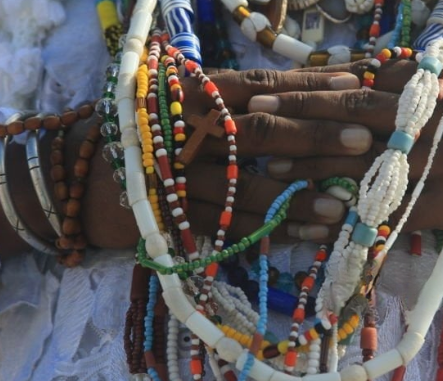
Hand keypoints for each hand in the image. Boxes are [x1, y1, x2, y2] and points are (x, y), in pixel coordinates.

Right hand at [84, 70, 370, 247]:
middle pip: (261, 130)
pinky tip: (312, 233)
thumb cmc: (141, 133)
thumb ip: (233, 97)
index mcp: (193, 92)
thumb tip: (302, 92)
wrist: (75, 178)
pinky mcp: (174, 219)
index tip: (362, 85)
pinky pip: (231, 227)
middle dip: (317, 134)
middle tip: (367, 138)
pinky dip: (274, 230)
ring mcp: (180, 177)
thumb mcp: (182, 102)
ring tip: (349, 200)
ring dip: (302, 193)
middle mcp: (188, 130)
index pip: (262, 84)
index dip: (312, 86)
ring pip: (249, 186)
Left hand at [248, 60, 442, 249]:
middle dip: (298, 114)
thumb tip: (355, 74)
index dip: (312, 84)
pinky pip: (383, 208)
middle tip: (254, 117)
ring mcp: (434, 161)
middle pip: (352, 111)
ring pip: (360, 157)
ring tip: (269, 163)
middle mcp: (430, 117)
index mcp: (432, 84)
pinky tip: (311, 215)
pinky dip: (346, 212)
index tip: (269, 88)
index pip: (360, 78)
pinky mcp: (438, 204)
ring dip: (310, 162)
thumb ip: (412, 82)